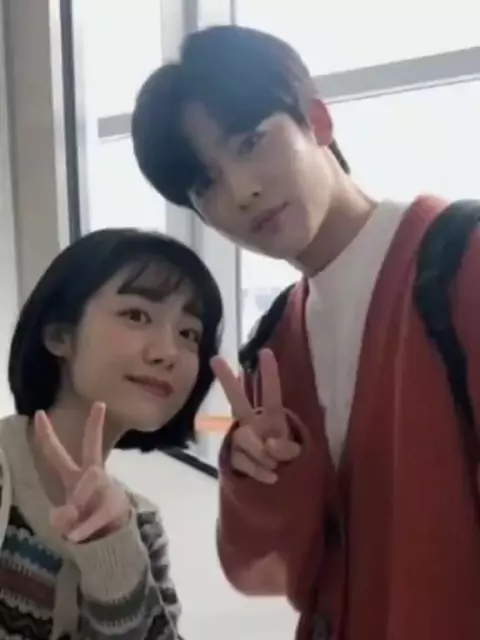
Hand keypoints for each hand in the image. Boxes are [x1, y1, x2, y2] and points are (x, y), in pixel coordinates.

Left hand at [35, 402, 130, 542]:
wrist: (114, 539)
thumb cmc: (86, 522)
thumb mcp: (66, 524)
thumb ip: (62, 519)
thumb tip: (68, 511)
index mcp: (75, 477)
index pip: (58, 454)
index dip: (46, 435)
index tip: (39, 414)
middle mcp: (92, 477)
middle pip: (92, 448)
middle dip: (94, 427)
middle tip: (99, 404)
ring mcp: (105, 489)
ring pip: (91, 480)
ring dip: (80, 497)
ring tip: (75, 518)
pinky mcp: (114, 507)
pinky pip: (94, 516)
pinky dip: (83, 528)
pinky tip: (75, 538)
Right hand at [211, 349, 300, 483]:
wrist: (272, 477)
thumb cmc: (284, 455)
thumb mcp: (294, 452)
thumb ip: (286, 448)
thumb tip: (268, 445)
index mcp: (271, 416)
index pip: (271, 394)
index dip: (269, 374)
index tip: (265, 352)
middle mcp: (252, 423)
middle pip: (237, 400)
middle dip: (226, 380)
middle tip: (215, 359)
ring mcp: (239, 439)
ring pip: (244, 439)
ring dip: (262, 455)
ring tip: (275, 465)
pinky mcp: (231, 456)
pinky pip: (243, 462)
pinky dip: (259, 471)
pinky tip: (271, 477)